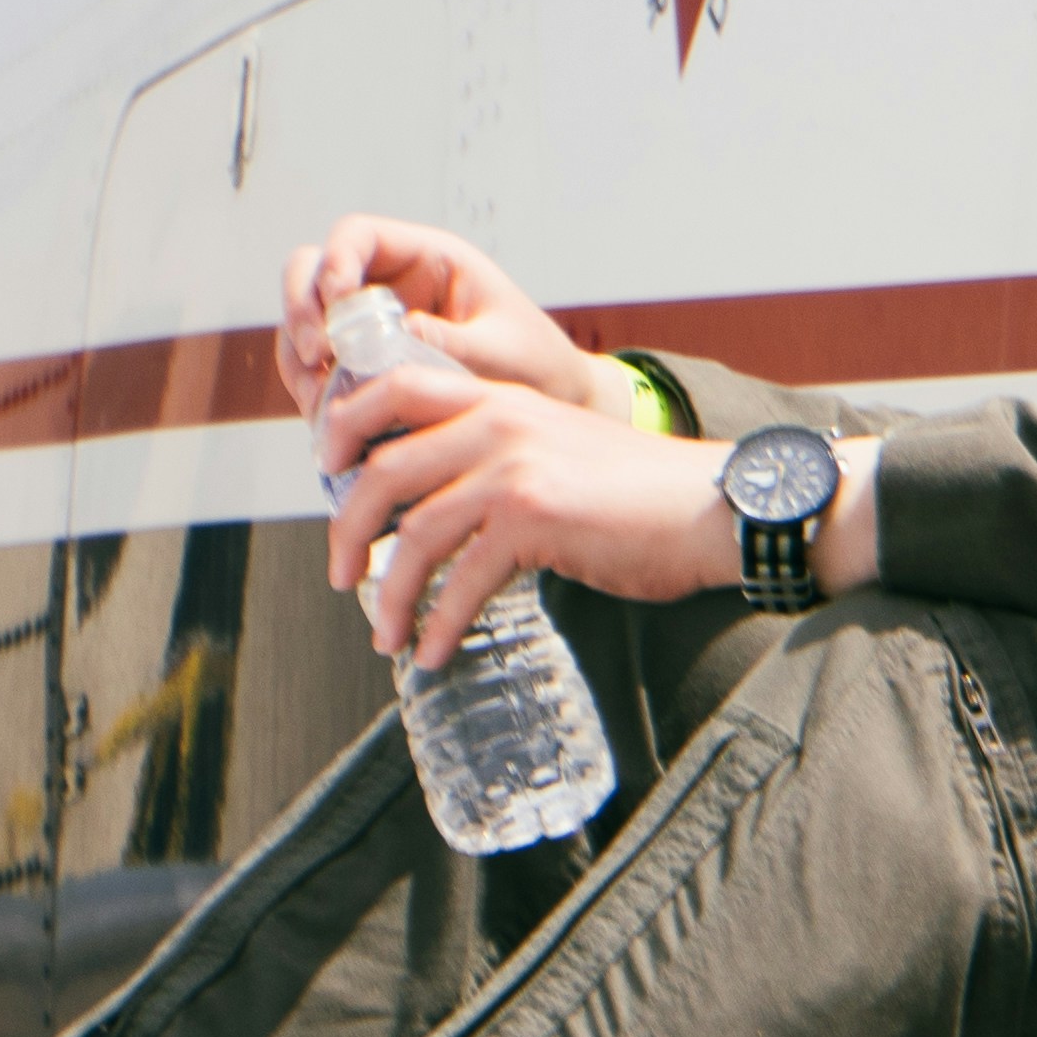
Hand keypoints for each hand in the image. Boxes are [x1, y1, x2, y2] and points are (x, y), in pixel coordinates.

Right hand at [276, 216, 643, 421]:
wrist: (551, 409)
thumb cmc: (539, 367)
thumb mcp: (505, 352)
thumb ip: (455, 342)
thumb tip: (399, 334)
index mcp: (431, 259)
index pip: (358, 235)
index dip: (335, 261)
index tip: (338, 305)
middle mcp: (391, 285)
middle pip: (312, 271)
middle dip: (301, 308)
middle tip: (315, 354)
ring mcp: (370, 327)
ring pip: (306, 323)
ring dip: (299, 357)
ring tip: (320, 398)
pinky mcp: (363, 369)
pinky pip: (317, 369)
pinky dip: (311, 389)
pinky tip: (329, 416)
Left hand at [315, 339, 739, 658]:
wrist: (710, 504)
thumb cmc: (639, 491)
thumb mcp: (557, 446)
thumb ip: (498, 455)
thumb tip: (439, 506)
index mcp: (498, 396)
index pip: (392, 384)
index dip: (344, 426)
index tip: (326, 473)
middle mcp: (497, 420)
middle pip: (382, 468)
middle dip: (348, 531)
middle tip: (341, 574)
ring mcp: (513, 465)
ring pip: (413, 532)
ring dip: (389, 594)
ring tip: (385, 636)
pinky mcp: (533, 516)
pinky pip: (460, 579)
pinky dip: (437, 623)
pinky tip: (433, 652)